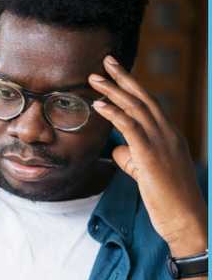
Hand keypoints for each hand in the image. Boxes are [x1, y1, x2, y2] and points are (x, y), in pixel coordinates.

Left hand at [89, 55, 207, 255]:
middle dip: (123, 78)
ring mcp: (161, 143)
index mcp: (169, 135)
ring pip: (136, 108)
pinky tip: (99, 104)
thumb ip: (132, 156)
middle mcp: (168, 134)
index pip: (149, 103)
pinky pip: (131, 128)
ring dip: (113, 90)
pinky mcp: (151, 156)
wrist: (186, 219)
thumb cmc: (166, 199)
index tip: (115, 71)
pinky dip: (114, 113)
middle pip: (143, 98)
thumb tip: (117, 146)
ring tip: (93, 78)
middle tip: (105, 61)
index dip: (131, 86)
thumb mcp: (145, 172)